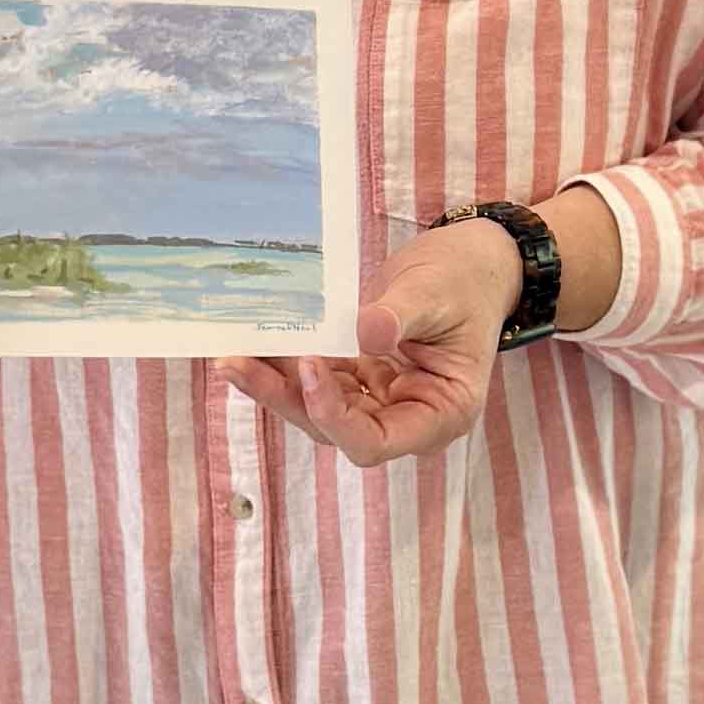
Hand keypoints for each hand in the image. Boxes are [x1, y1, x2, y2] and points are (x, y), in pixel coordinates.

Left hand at [215, 218, 520, 466]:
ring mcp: (380, 398)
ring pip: (320, 407)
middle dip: (288, 399)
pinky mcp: (360, 375)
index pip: (376, 440)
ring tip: (233, 356)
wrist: (470, 263)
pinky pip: (319, 377)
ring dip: (276, 384)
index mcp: (440, 414)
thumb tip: (364, 333)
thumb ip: (401, 315)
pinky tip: (253, 344)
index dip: (335, 415)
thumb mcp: (437, 292)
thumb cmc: (465, 281)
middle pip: (337, 428)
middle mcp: (406, 417)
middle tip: (240, 366)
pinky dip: (287, 363)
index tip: (308, 366)